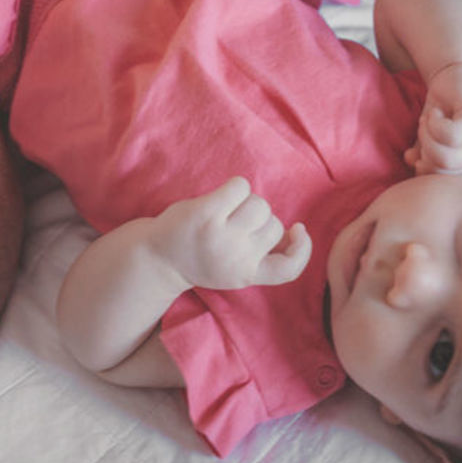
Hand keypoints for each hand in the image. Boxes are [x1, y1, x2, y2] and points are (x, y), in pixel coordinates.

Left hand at [151, 177, 311, 290]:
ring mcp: (222, 235)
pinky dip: (235, 187)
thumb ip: (260, 257)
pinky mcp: (207, 213)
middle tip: (234, 224)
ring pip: (260, 205)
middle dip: (260, 219)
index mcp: (247, 276)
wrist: (158, 257)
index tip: (298, 231)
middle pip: (274, 224)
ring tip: (226, 211)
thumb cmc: (201, 257)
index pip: (288, 269)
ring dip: (247, 202)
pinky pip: (241, 186)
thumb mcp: (234, 270)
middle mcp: (237, 259)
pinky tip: (221, 196)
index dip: (303, 249)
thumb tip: (293, 232)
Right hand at [405, 62, 461, 176]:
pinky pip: (451, 135)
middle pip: (442, 170)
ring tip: (430, 119)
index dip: (422, 165)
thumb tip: (411, 163)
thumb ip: (421, 153)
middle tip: (424, 128)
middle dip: (424, 149)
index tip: (420, 145)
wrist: (455, 74)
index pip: (440, 180)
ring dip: (427, 135)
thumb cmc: (442, 106)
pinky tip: (436, 111)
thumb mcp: (429, 135)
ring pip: (445, 155)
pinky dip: (434, 122)